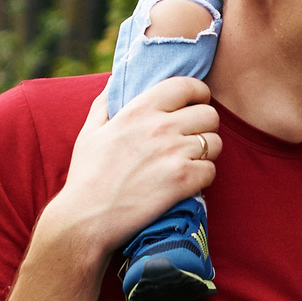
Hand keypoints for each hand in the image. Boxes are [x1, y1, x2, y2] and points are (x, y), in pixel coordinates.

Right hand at [35, 79, 221, 264]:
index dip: (199, 93)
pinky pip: (211, 170)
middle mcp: (160, 127)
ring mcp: (174, 154)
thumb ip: (104, 103)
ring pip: (215, 143)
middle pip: (209, 114)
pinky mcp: (183, 180)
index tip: (196, 103)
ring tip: (190, 162)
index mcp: (138, 110)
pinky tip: (187, 182)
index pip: (186, 86)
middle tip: (193, 139)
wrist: (86, 218)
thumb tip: (114, 81)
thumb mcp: (90, 131)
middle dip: (205, 126)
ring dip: (207, 153)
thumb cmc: (87, 176)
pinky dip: (203, 177)